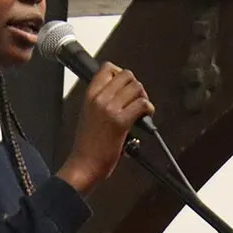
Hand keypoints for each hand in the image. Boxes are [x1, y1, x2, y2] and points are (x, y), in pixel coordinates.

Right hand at [57, 61, 153, 194]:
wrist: (84, 164)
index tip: (124, 86)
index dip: (120, 74)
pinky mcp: (121, 122)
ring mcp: (109, 109)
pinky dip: (148, 109)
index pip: (107, 69)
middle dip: (135, 86)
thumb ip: (101, 100)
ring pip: (137, 88)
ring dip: (143, 97)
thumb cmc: (87, 144)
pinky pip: (142, 104)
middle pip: (126, 75)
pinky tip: (145, 117)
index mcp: (89, 96)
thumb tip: (121, 92)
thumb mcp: (87, 114)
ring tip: (140, 109)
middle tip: (135, 99)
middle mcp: (99, 99)